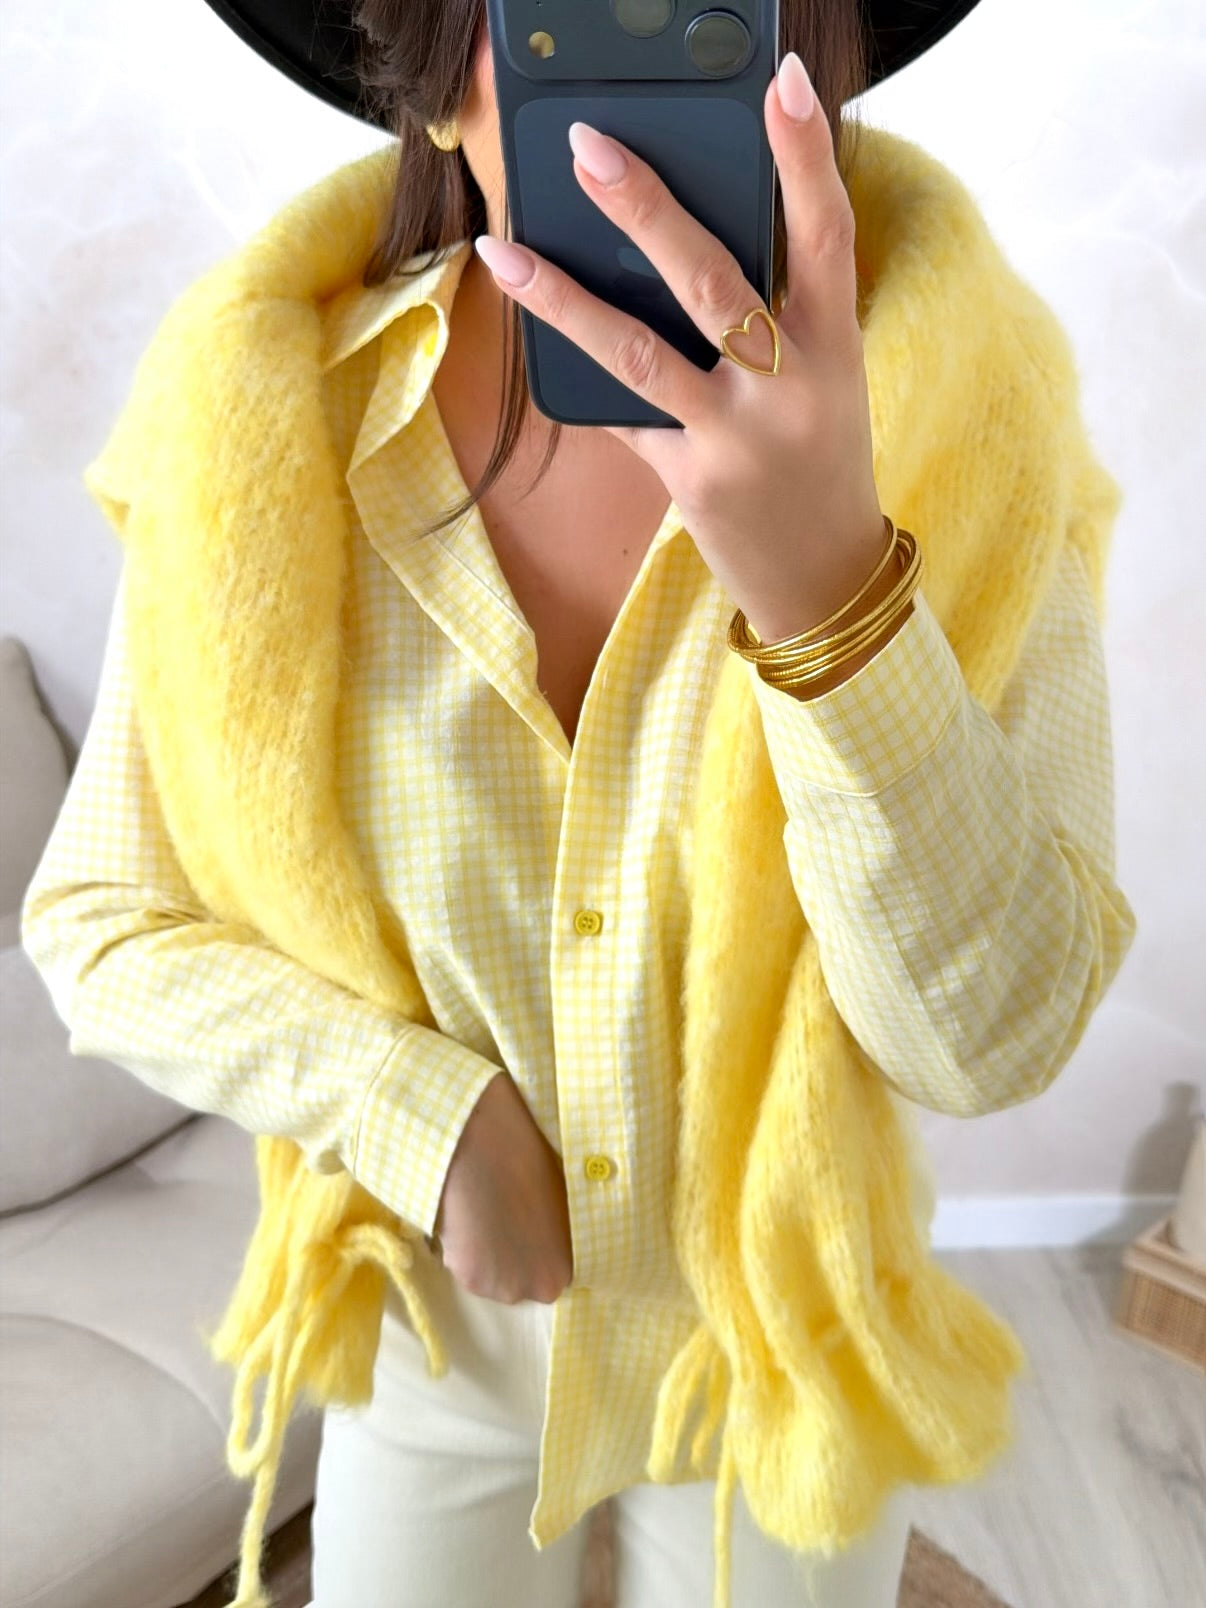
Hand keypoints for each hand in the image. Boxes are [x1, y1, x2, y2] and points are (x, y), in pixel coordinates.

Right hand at [432, 1070, 573, 1304]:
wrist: (483, 1150)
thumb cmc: (530, 1165)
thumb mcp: (561, 1203)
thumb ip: (558, 1234)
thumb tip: (552, 1237)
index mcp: (560, 1273)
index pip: (551, 1272)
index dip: (541, 1249)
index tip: (531, 1227)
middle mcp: (528, 1290)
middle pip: (520, 1280)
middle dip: (514, 1258)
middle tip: (505, 1222)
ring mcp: (493, 1287)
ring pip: (491, 1277)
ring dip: (489, 1258)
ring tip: (484, 1219)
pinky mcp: (465, 1276)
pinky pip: (467, 1267)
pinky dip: (465, 1250)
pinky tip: (467, 1220)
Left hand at [473, 50, 888, 645]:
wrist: (824, 582)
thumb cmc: (819, 461)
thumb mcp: (825, 380)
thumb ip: (776, 316)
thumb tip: (676, 242)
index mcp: (837, 346)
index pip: (827, 233)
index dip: (805, 155)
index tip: (779, 82)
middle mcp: (790, 389)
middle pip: (712, 280)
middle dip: (645, 209)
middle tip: (586, 148)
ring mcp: (736, 440)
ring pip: (639, 353)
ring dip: (565, 298)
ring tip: (506, 249)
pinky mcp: (690, 482)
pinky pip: (620, 414)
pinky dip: (576, 371)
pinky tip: (529, 325)